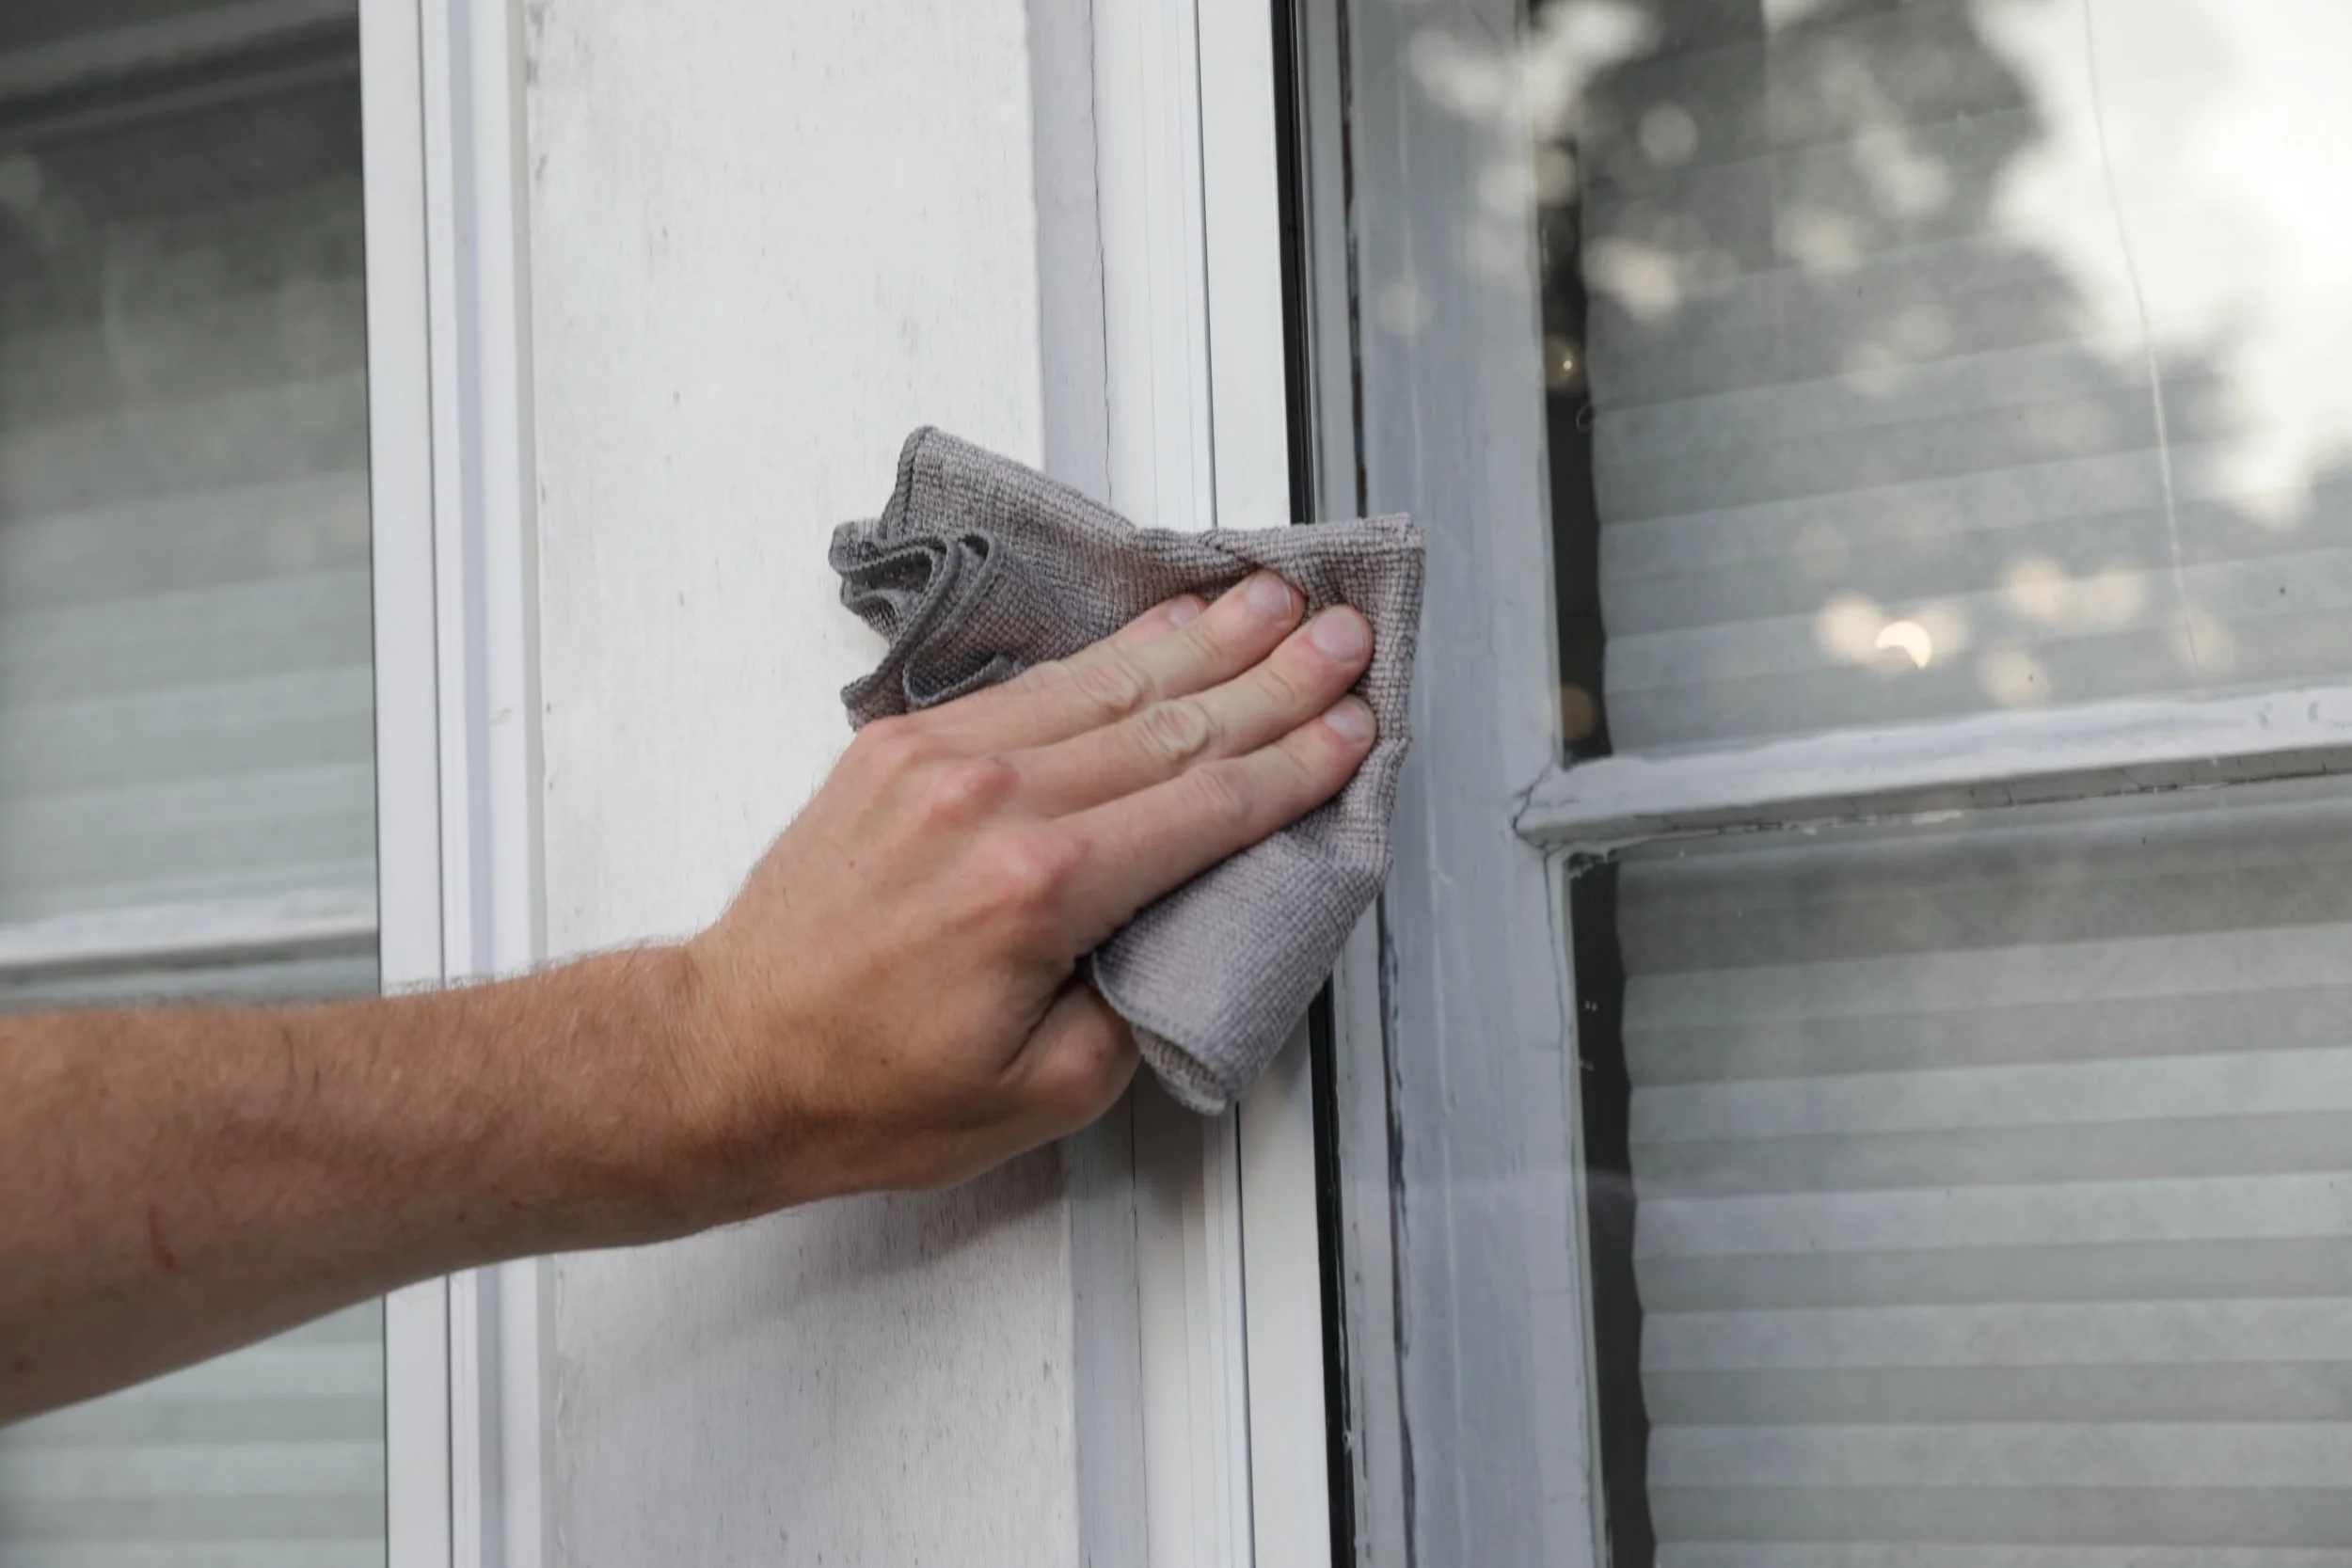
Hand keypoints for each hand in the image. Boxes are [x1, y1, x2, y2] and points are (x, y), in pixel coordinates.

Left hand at [671, 572, 1376, 1216]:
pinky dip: (1109, 652)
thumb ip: (1140, 1005)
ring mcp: (940, 760)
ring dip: (1204, 639)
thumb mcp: (1043, 1094)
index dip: (1294, 766)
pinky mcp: (900, 745)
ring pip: (1107, 683)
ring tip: (1275, 602)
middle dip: (1274, 680)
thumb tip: (1188, 927)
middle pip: (1173, 725)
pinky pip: (1033, 683)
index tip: (1354, 729)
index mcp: (1038, 891)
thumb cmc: (866, 1091)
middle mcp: (992, 803)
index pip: (1207, 808)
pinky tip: (1163, 627)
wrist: (724, 1058)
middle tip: (1345, 637)